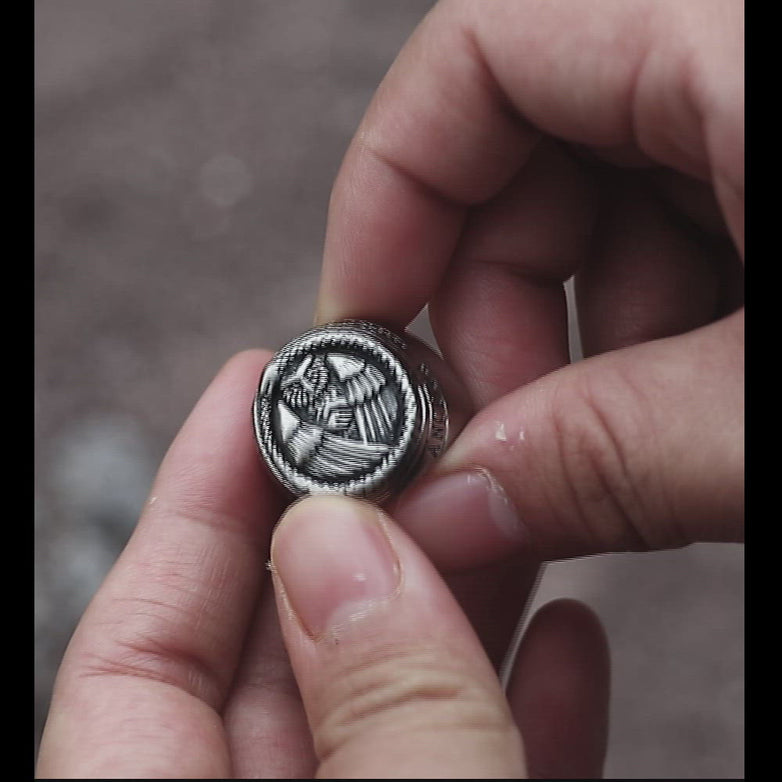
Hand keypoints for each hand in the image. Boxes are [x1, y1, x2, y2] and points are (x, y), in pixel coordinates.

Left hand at [36, 351, 608, 777]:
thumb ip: (380, 724)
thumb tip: (347, 554)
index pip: (138, 647)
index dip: (195, 498)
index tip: (252, 384)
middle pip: (285, 651)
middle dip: (356, 531)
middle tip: (408, 435)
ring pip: (390, 705)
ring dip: (456, 607)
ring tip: (499, 510)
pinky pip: (478, 780)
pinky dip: (526, 714)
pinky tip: (567, 640)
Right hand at [318, 0, 743, 565]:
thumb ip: (613, 458)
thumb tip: (450, 516)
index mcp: (734, 30)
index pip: (477, 55)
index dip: (390, 196)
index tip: (368, 336)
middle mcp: (739, 45)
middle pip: (526, 150)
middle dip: (492, 314)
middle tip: (500, 446)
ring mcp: (766, 108)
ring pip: (602, 211)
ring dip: (579, 348)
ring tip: (603, 452)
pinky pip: (680, 232)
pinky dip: (652, 336)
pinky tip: (673, 420)